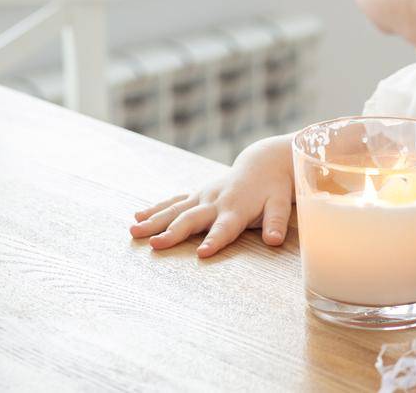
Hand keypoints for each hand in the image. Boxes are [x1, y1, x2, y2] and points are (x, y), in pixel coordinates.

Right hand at [129, 135, 293, 256]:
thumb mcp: (281, 203)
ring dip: (155, 220)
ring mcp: (203, 196)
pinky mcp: (197, 193)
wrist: (263, 162)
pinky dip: (155, 209)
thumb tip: (275, 240)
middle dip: (173, 232)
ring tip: (134, 232)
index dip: (215, 240)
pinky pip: (174, 201)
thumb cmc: (273, 189)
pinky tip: (137, 218)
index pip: (225, 228)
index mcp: (237, 209)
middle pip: (192, 219)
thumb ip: (277, 221)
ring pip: (175, 209)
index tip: (202, 253)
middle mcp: (216, 202)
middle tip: (154, 245)